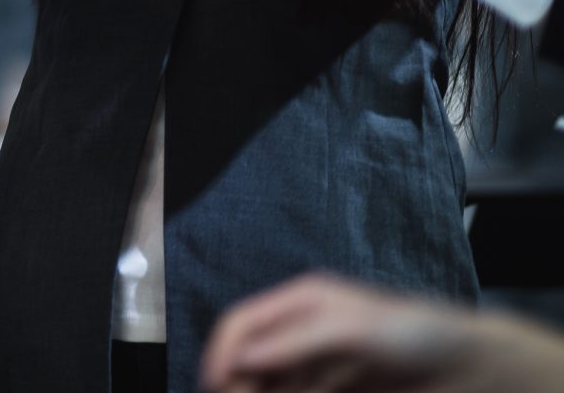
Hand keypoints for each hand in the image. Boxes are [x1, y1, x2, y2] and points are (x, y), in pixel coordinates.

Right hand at [203, 272, 563, 391]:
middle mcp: (302, 335)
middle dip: (237, 382)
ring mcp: (317, 367)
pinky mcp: (333, 391)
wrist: (472, 368)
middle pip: (248, 360)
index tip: (217, 385)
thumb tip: (242, 356)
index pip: (241, 323)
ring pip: (268, 385)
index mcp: (300, 304)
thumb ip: (296, 341)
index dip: (223, 352)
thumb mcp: (353, 329)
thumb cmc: (419, 332)